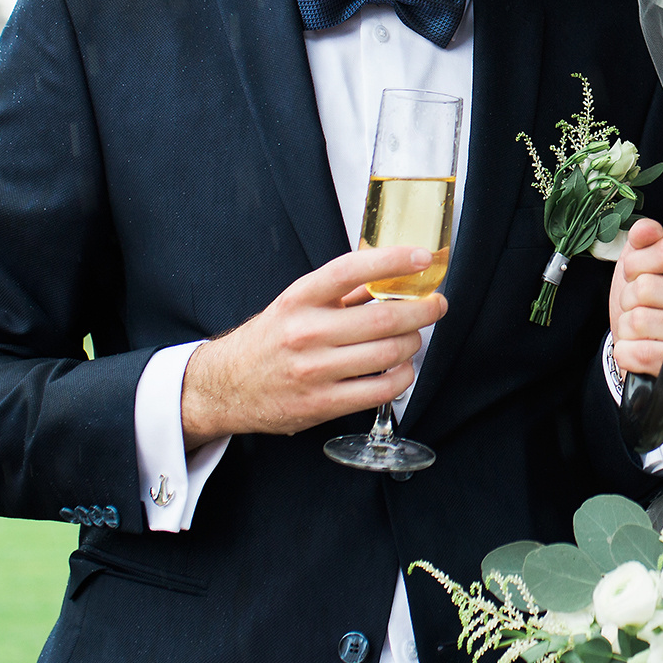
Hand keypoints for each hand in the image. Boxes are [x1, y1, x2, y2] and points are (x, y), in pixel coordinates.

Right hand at [182, 248, 448, 446]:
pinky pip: (381, 390)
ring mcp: (314, 371)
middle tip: (436, 304)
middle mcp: (306, 332)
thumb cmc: (270, 340)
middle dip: (423, 310)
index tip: (422, 257)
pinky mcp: (322, 404)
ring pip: (388, 354)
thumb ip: (343, 291)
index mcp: (299, 299)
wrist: (226, 386)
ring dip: (413, 343)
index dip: (393, 260)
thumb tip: (393, 274)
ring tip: (413, 338)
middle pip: (383, 318)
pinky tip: (401, 369)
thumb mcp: (297, 304)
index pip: (350, 270)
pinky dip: (403, 377)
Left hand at [607, 218, 662, 380]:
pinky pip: (644, 353)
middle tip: (641, 305)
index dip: (638, 263)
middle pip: (647, 287)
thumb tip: (644, 230)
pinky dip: (629, 352)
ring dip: (627, 326)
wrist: (656, 347)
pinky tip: (639, 348)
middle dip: (629, 298)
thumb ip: (644, 239)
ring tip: (642, 328)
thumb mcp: (646, 263)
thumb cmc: (653, 302)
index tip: (637, 272)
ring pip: (640, 320)